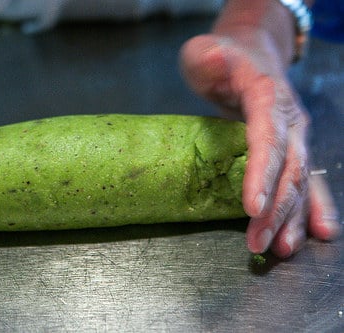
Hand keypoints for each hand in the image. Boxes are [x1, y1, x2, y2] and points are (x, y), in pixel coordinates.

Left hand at [180, 33, 340, 256]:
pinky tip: (317, 233)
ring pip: (300, 181)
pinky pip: (308, 181)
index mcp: (268, 96)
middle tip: (257, 242)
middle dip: (275, 209)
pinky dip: (312, 208)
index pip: (267, 138)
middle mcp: (290, 121)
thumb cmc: (223, 59)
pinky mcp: (293, 150)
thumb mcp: (204, 52)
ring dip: (292, 217)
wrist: (253, 56)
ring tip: (281, 248)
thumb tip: (214, 60)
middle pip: (288, 168)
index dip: (262, 173)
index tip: (250, 207)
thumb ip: (206, 57)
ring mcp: (296, 137)